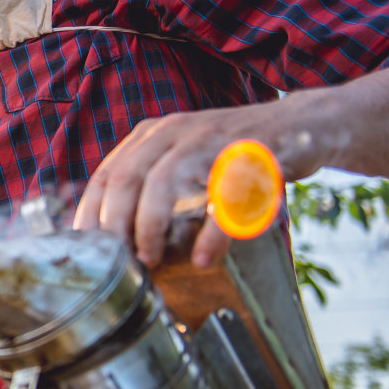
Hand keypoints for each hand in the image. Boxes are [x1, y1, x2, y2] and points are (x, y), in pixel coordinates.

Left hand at [71, 101, 321, 268]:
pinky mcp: (250, 154)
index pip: (106, 174)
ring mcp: (211, 139)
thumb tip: (115, 235)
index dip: (91, 214)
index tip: (88, 250)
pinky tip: (203, 258)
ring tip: (151, 259)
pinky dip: (211, 232)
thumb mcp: (182, 160)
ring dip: (152, 225)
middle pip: (128, 177)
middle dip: (116, 223)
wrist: (301, 127)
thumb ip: (150, 186)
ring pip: (166, 180)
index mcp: (152, 135)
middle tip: (118, 261)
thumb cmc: (232, 154)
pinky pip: (225, 196)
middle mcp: (175, 132)